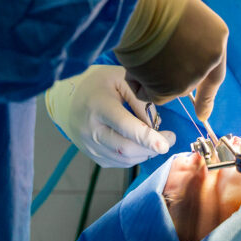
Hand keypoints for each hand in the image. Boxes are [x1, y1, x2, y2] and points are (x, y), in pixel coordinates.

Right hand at [45, 64, 175, 167]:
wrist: (69, 98)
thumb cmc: (101, 83)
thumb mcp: (122, 78)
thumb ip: (141, 99)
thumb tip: (156, 125)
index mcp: (99, 106)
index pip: (125, 126)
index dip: (147, 137)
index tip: (166, 144)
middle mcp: (90, 130)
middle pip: (125, 148)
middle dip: (152, 148)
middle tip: (170, 138)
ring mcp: (89, 146)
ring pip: (124, 159)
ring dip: (146, 153)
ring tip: (157, 139)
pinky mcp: (92, 155)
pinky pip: (118, 162)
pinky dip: (135, 157)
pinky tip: (141, 144)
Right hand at [116, 0, 226, 118]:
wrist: (141, 5)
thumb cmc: (155, 1)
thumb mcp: (183, 16)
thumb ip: (188, 39)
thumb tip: (178, 59)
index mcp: (217, 37)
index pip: (215, 73)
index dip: (206, 93)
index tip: (203, 115)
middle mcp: (210, 59)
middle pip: (186, 81)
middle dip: (168, 77)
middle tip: (150, 62)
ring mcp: (192, 76)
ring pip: (165, 88)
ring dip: (149, 77)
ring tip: (139, 52)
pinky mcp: (170, 89)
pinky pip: (150, 94)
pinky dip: (138, 84)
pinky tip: (134, 64)